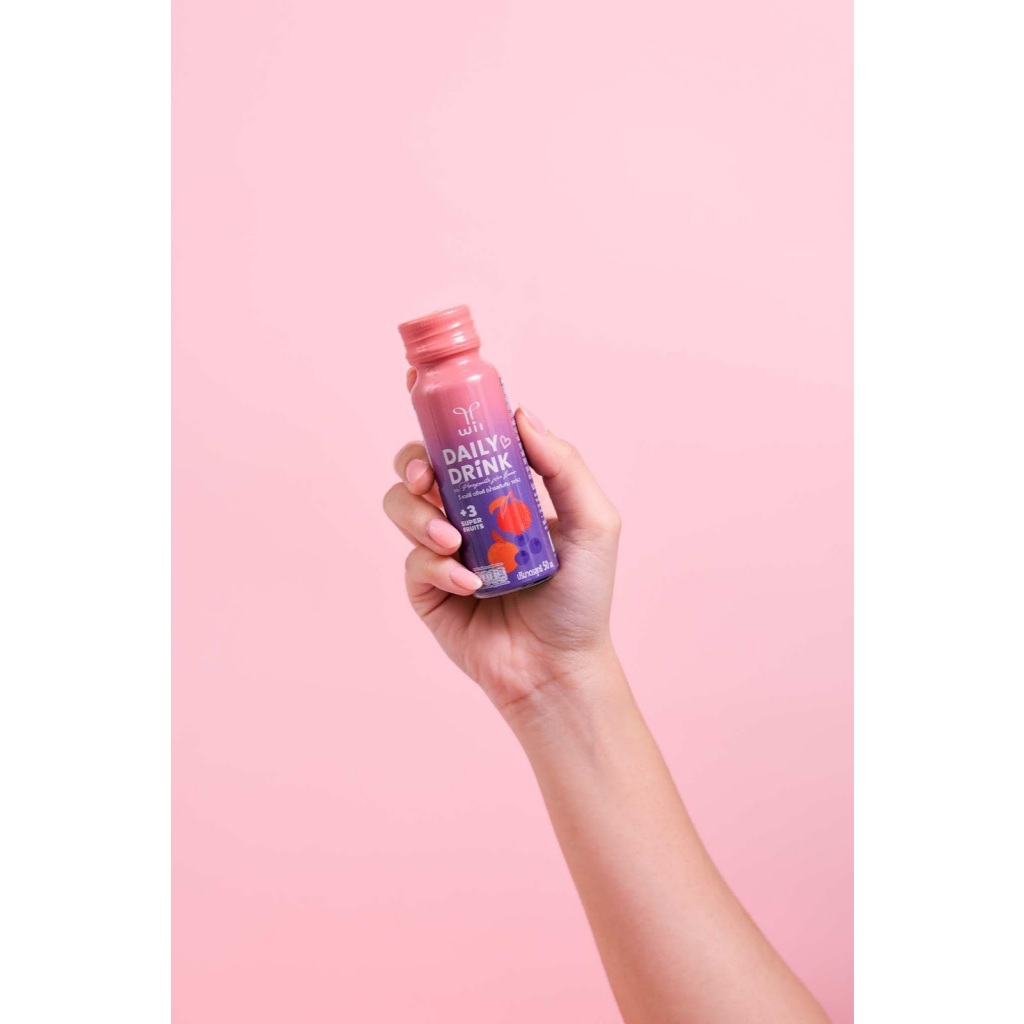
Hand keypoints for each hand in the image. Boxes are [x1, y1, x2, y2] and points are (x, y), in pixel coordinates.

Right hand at [383, 393, 621, 721]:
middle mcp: (467, 513)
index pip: (464, 442)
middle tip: (427, 478)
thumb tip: (522, 414)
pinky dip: (436, 568)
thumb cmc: (581, 596)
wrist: (558, 666)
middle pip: (418, 465)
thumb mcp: (592, 522)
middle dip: (413, 462)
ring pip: (401, 506)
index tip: (426, 395)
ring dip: (419, 516)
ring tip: (451, 542)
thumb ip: (563, 465)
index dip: (440, 416)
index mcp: (501, 490)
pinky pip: (411, 560)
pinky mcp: (426, 588)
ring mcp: (442, 549)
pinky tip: (469, 586)